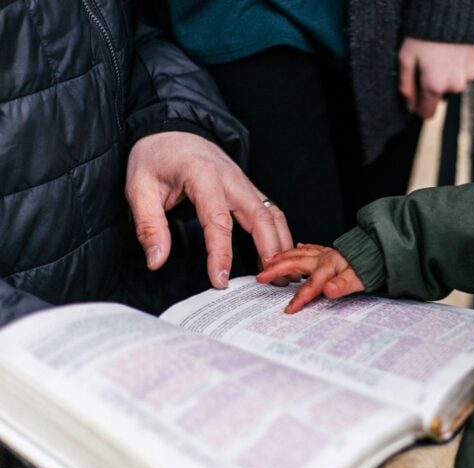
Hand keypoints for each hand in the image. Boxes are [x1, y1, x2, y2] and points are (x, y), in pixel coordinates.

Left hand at [126, 131, 293, 288]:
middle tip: (271, 281)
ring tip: (283, 273)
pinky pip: (271, 212)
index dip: (221, 254)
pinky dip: (280, 234)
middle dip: (269, 250)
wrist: (172, 129)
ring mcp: (244, 183)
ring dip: (281, 244)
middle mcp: (231, 179)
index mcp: (203, 176)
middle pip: (260, 217)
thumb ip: (149, 225)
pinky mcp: (249, 189)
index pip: (218, 221)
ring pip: (273, 214)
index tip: (220, 281)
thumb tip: (157, 260)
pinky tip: (279, 255)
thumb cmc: (156, 157)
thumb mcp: (139, 188)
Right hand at [256, 244, 363, 312]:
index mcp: (330, 266)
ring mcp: (325, 253)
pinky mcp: (329, 251)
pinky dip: (300, 248)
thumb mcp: (360, 279)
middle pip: (295, 263)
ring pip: (298, 253)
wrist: (382, 250)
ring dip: (282, 257)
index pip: (311, 285)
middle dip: (277, 270)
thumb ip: (343, 285)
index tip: (289, 310)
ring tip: (268, 262)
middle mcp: (324, 257)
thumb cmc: (371, 266)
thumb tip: (328, 290)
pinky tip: (296, 248)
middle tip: (261, 277)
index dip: (300, 298)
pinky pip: (310, 247)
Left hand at [399, 38, 473, 118]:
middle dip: (437, 84)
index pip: (428, 112)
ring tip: (445, 52)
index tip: (417, 101)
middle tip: (431, 63)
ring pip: (459, 80)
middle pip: (444, 94)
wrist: (453, 9)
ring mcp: (471, 73)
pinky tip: (458, 48)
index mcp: (435, 86)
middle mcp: (455, 85)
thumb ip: (406, 84)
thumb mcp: (406, 57)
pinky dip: (465, 61)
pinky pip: (472, 67)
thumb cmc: (424, 32)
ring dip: (452, 71)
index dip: (420, 107)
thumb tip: (409, 106)